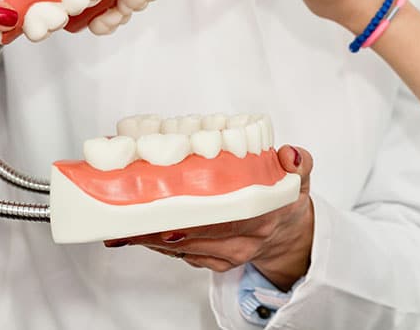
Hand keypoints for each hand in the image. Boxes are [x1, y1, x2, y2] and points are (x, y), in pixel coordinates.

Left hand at [105, 145, 314, 290]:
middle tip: (122, 209)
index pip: (223, 215)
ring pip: (181, 246)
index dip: (190, 211)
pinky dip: (154, 241)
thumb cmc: (286, 198)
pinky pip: (180, 254)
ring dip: (147, 233)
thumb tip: (289, 155)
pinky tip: (134, 229)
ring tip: (118, 218)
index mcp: (265, 216)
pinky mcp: (213, 263)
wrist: (289, 232)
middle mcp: (244, 241)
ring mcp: (228, 255)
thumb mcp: (301, 176)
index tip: (162, 202)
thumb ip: (300, 162)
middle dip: (154, 223)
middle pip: (192, 233)